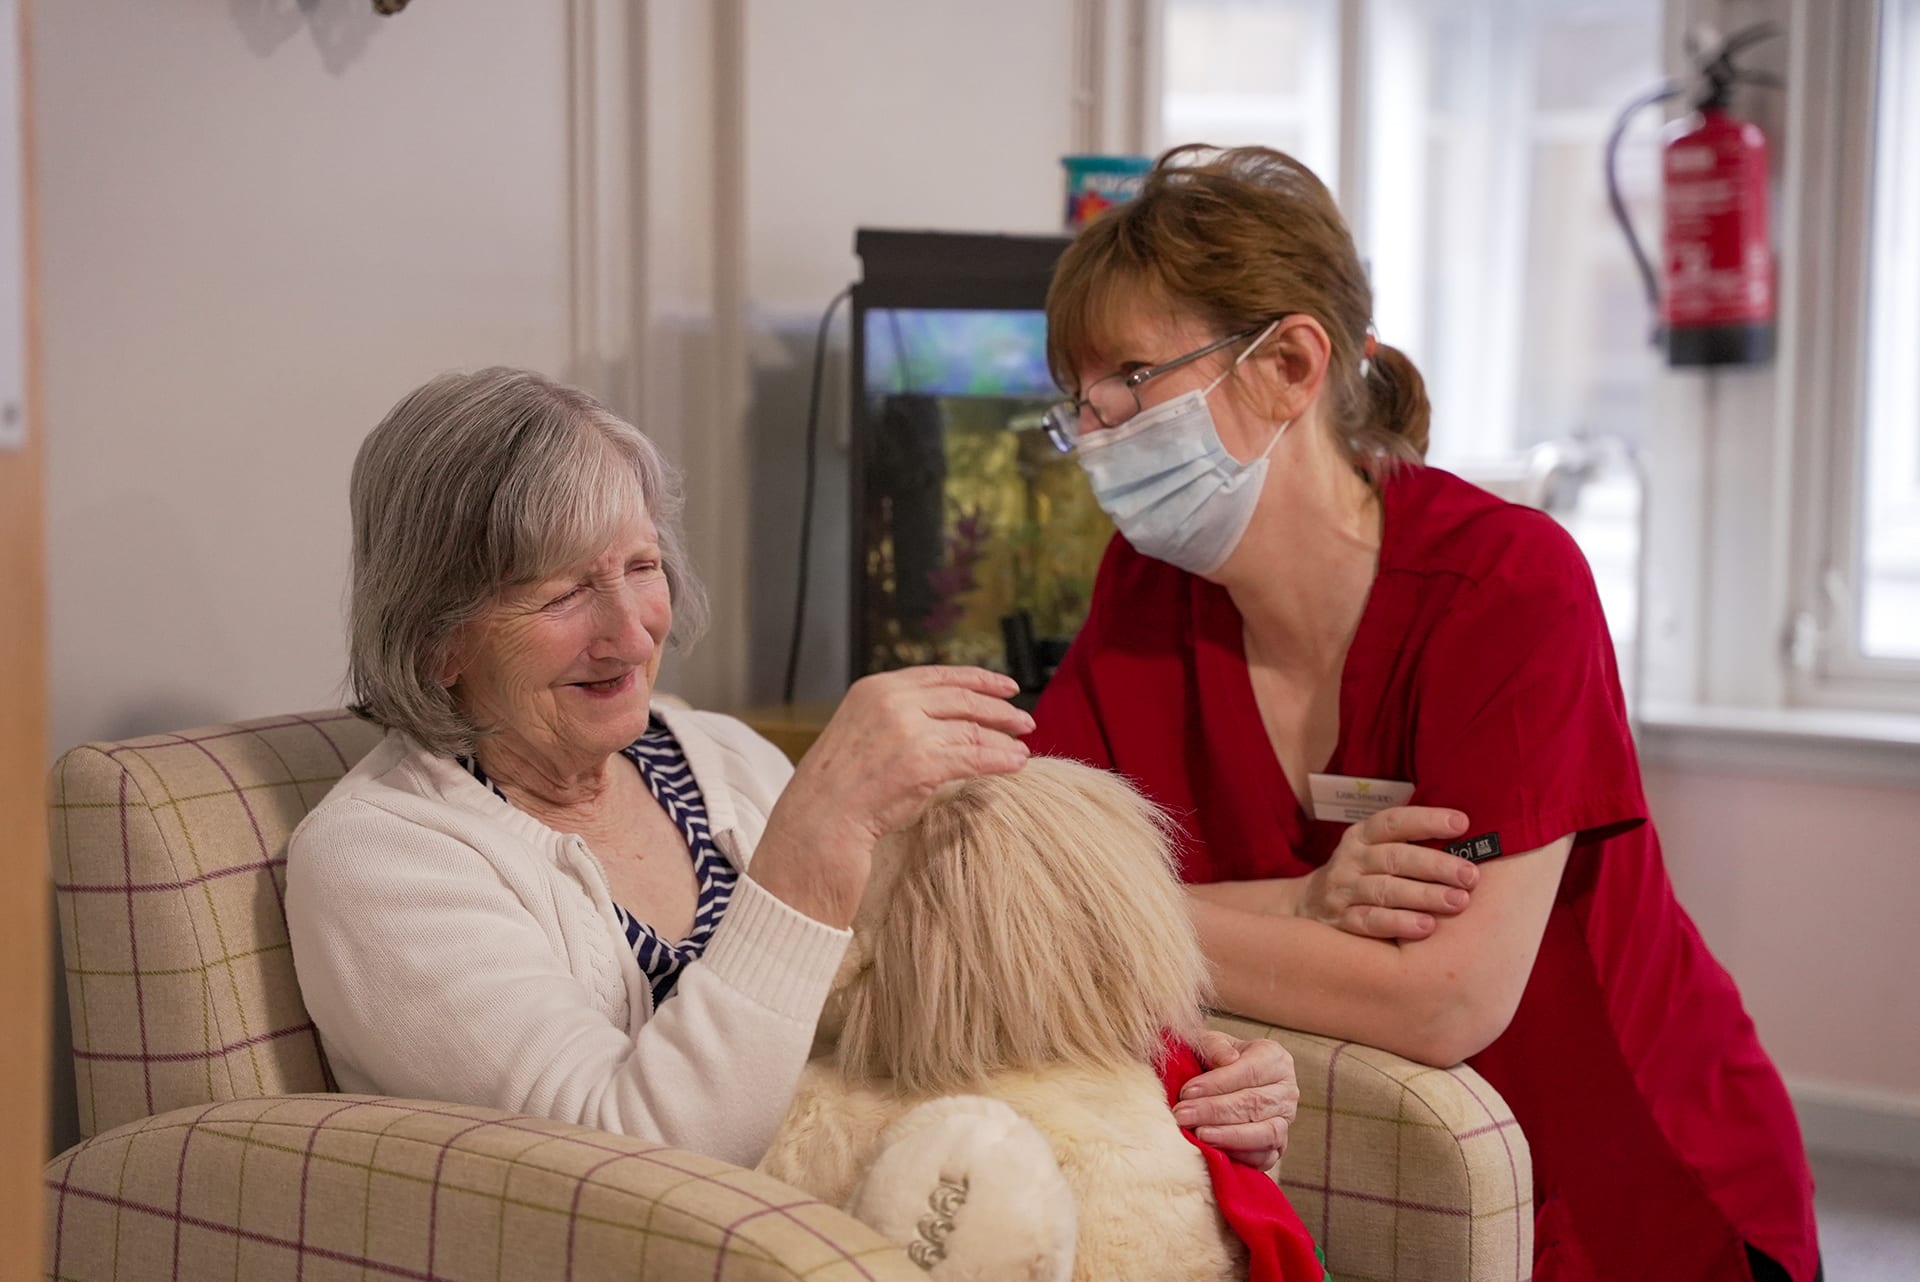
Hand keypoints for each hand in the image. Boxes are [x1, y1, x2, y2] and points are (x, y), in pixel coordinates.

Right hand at [752, 667, 1031, 926]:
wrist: (816, 823)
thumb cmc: (837, 789)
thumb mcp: (861, 733)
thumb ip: (896, 717)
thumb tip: (944, 719)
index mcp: (875, 688)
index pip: (939, 675)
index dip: (978, 679)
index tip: (1006, 686)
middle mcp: (891, 700)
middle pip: (961, 698)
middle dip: (999, 709)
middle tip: (1024, 721)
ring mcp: (907, 729)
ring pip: (971, 729)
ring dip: (1003, 739)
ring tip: (1022, 750)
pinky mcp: (922, 761)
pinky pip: (973, 757)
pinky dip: (999, 760)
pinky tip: (1014, 765)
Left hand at [1171, 1029, 1297, 1168]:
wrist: (1221, 1085)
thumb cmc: (1214, 1061)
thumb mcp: (1211, 1044)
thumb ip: (1215, 1046)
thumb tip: (1227, 1060)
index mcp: (1274, 1058)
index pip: (1249, 1071)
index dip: (1217, 1083)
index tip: (1186, 1092)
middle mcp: (1286, 1090)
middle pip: (1255, 1103)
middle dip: (1215, 1111)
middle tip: (1183, 1116)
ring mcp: (1285, 1121)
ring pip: (1265, 1132)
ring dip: (1229, 1136)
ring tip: (1199, 1135)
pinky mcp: (1278, 1148)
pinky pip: (1265, 1157)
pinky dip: (1240, 1155)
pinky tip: (1214, 1151)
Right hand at [1298, 806, 1478, 939]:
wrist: (1306, 906)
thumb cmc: (1360, 875)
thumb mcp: (1373, 850)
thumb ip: (1408, 844)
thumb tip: (1465, 837)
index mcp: (1362, 836)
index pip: (1394, 822)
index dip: (1427, 820)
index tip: (1462, 824)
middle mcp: (1351, 859)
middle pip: (1395, 857)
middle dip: (1436, 865)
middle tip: (1470, 875)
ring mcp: (1344, 890)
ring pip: (1385, 890)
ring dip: (1423, 895)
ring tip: (1457, 901)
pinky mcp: (1341, 922)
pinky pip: (1370, 922)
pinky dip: (1399, 923)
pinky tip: (1426, 927)